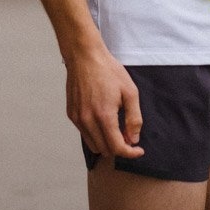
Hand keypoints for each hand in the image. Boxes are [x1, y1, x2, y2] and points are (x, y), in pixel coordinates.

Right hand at [64, 44, 143, 158]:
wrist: (84, 56)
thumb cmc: (108, 70)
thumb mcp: (130, 91)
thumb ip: (134, 118)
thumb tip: (134, 139)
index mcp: (104, 116)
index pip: (117, 148)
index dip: (130, 153)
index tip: (138, 150)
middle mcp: (88, 121)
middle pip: (105, 150)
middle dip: (119, 147)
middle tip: (128, 134)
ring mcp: (77, 118)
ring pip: (93, 145)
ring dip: (106, 143)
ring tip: (115, 127)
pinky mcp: (71, 114)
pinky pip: (84, 134)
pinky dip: (95, 134)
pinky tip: (102, 119)